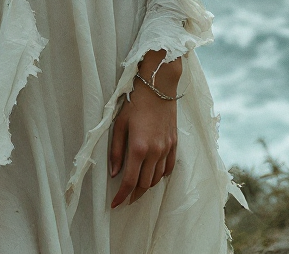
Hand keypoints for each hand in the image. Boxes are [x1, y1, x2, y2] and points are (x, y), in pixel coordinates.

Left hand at [109, 54, 180, 207]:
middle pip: (145, 184)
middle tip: (125, 198)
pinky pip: (168, 167)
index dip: (121, 195)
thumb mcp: (119, 124)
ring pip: (157, 178)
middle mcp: (155, 151)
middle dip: (133, 194)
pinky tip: (153, 175)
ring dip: (146, 186)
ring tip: (137, 188)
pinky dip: (160, 175)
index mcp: (139, 147)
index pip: (129, 181)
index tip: (115, 204)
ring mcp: (166, 148)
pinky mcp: (174, 143)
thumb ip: (116, 150)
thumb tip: (114, 172)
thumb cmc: (135, 101)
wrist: (158, 85)